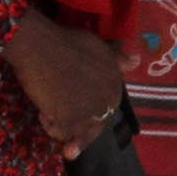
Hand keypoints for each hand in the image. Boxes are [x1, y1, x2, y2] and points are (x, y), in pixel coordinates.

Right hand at [1, 12, 126, 151]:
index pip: (105, 112)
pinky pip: (59, 132)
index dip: (85, 109)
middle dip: (72, 118)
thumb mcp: (97, 47)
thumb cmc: (64, 43)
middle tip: (56, 101)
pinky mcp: (70, 120)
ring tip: (49, 99)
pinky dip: (48, 123)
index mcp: (116, 87)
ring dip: (58, 121)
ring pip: (74, 131)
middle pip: (92, 127)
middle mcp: (108, 102)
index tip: (69, 100)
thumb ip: (117, 59)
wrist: (40, 46)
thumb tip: (137, 61)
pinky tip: (43, 106)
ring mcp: (90, 113)